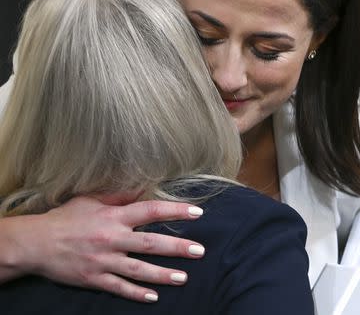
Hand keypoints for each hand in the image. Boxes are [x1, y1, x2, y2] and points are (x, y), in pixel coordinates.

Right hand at [19, 194, 205, 302]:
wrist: (36, 243)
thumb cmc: (67, 218)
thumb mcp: (92, 199)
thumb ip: (120, 195)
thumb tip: (145, 186)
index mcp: (114, 217)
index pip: (151, 211)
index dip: (175, 211)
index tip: (197, 212)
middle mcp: (112, 238)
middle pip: (150, 243)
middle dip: (177, 248)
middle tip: (200, 251)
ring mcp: (103, 260)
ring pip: (138, 269)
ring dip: (162, 274)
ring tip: (183, 278)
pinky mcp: (94, 278)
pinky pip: (119, 287)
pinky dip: (136, 293)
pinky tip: (153, 297)